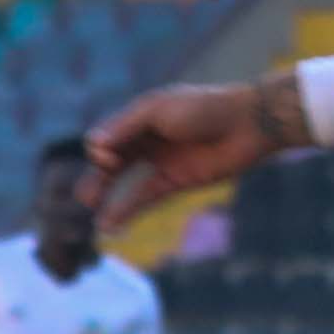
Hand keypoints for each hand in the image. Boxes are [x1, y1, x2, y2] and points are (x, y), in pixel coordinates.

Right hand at [84, 77, 311, 231]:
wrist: (248, 125)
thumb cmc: (203, 109)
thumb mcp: (159, 111)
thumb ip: (125, 127)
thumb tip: (91, 145)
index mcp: (140, 116)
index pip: (107, 137)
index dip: (101, 150)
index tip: (106, 158)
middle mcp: (147, 139)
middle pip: (112, 162)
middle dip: (97, 180)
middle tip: (86, 199)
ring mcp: (162, 161)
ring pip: (126, 184)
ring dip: (109, 200)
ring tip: (96, 219)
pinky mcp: (176, 181)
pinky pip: (146, 198)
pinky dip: (128, 211)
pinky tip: (112, 224)